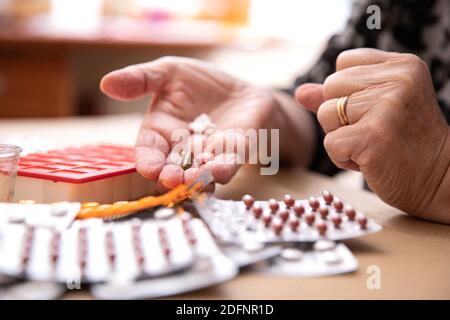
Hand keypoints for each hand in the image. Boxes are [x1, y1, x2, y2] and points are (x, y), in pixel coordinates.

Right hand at [100, 57, 276, 190]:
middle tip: (171, 178)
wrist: (240, 88)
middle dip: (170, 177)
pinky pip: (227, 166)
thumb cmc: (201, 83)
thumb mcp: (168, 73)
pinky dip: (222, 170)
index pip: (148, 152)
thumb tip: (105, 83)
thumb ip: (140, 79)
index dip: (147, 162)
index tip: (150, 168)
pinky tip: (219, 170)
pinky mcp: (233, 155)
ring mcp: (208, 156)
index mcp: (160, 132)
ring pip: (198, 176)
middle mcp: (181, 151)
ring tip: (193, 179)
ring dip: (195, 180)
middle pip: (170, 171)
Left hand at [296, 48, 449, 222]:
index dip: (346, 91)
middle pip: (330, 87)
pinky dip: (342, 158)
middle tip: (375, 131)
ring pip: (325, 114)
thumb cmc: (405, 142)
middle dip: (341, 115)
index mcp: (402, 65)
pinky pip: (330, 143)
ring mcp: (386, 108)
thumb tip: (299, 92)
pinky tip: (370, 160)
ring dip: (341, 137)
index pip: (342, 63)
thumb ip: (338, 95)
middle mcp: (397, 80)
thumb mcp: (376, 108)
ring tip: (373, 144)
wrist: (440, 180)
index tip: (375, 110)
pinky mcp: (373, 136)